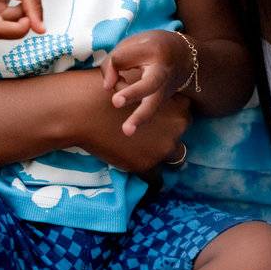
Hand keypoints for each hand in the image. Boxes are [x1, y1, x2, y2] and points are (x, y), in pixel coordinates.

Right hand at [74, 74, 192, 171]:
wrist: (86, 111)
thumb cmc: (111, 94)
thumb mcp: (143, 89)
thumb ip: (159, 100)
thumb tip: (164, 113)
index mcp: (180, 107)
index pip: (184, 120)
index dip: (170, 123)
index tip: (158, 125)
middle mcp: (177, 128)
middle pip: (180, 140)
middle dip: (166, 141)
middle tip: (147, 139)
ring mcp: (163, 148)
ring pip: (174, 160)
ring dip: (160, 158)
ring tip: (142, 154)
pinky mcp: (147, 165)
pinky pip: (155, 179)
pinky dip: (149, 178)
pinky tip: (139, 171)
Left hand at [101, 31, 191, 135]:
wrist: (186, 57)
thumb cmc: (152, 48)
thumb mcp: (134, 43)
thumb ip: (115, 60)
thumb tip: (107, 87)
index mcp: (154, 51)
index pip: (121, 59)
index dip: (111, 65)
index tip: (112, 67)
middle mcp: (162, 71)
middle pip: (148, 83)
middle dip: (132, 93)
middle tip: (116, 102)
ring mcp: (165, 88)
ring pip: (153, 104)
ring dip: (140, 117)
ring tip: (127, 131)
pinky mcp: (162, 101)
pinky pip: (148, 110)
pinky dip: (137, 119)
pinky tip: (129, 127)